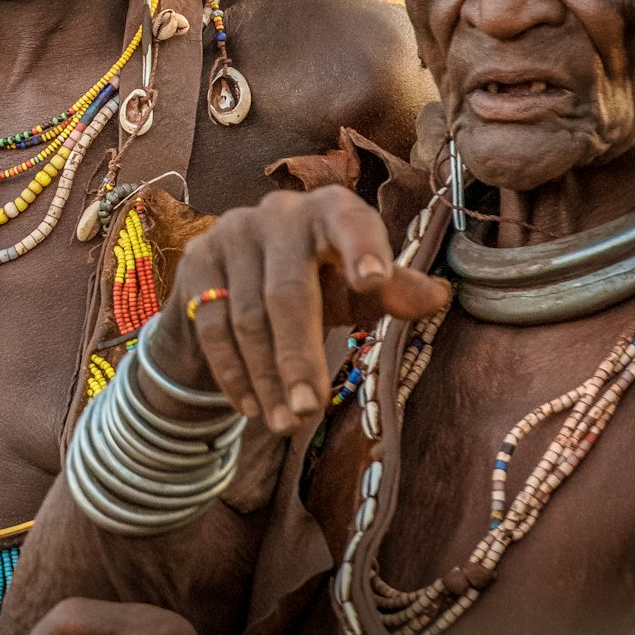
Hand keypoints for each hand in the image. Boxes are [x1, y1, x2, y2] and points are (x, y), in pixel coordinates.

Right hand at [146, 186, 449, 436]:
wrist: (238, 274)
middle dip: (298, 358)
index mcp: (330, 210)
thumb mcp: (356, 289)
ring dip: (266, 378)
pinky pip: (212, 325)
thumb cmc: (318, 280)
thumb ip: (393, 293)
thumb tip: (437, 296)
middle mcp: (279, 212)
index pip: (349, 221)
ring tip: (286, 424)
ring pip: (246, 316)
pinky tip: (250, 408)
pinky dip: (232, 372)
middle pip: (287, 291)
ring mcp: (231, 233)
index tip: (374, 281)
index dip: (362, 249)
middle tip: (309, 412)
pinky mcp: (197, 262)